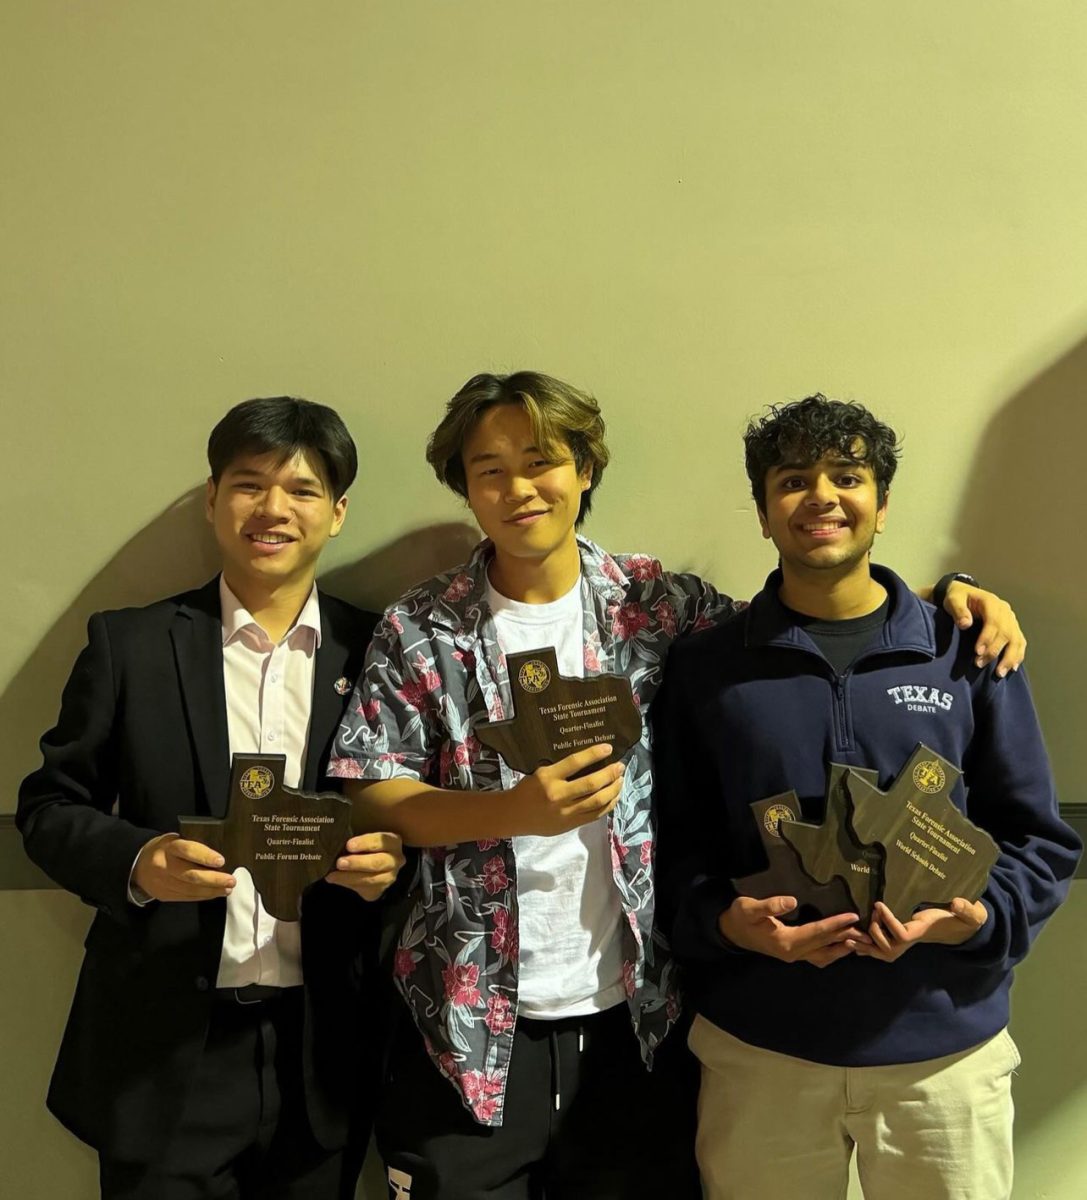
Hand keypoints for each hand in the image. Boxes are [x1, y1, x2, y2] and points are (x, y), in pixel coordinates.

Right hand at [133, 833, 235, 901]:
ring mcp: (163, 882)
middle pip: (191, 875)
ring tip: (227, 889)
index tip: (221, 861)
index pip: (188, 851)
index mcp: (169, 847)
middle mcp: (164, 865)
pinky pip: (187, 897)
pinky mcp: (164, 895)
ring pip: (190, 890)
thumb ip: (193, 844)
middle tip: (231, 880)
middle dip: (214, 880)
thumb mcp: (176, 839)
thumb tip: (220, 853)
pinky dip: (203, 896)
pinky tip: (214, 893)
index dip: (205, 856)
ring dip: (212, 891)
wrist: (138, 865)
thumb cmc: (165, 848)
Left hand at [326, 832, 405, 900]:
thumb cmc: (364, 846)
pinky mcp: (380, 890)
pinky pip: (365, 890)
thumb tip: (336, 838)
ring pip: (371, 879)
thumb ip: (355, 838)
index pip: (381, 841)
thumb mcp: (363, 838)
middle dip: (357, 863)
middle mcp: (395, 860)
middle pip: (378, 862)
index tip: (349, 845)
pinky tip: (336, 880)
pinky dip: (348, 884)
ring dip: (350, 877)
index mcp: (392, 841)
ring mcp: (389, 877)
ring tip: (333, 875)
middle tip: (340, 863)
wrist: (370, 863)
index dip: (365, 843)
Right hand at [509, 743, 624, 835]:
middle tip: (620, 766)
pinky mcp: (570, 824)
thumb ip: (561, 769)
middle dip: (610, 774)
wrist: (514, 815)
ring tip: (620, 781)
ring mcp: (565, 812)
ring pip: (597, 801)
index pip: (575, 762)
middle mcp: (558, 795)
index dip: (594, 754)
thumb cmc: (527, 790)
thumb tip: (589, 761)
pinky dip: (608, 805)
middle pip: (591, 783)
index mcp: (548, 777)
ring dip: (613, 789)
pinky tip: (613, 797)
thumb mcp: (540, 773)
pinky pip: (595, 815)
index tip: (608, 748)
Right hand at [717, 895, 868, 967]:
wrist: (730, 931)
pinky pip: (818, 956)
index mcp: (786, 941)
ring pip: (824, 955)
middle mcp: (793, 952)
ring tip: (860, 940)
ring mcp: (794, 955)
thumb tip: (792, 901)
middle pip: (825, 945)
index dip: (835, 924)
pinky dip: (833, 951)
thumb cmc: (740, 917)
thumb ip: (770, 905)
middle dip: (846, 937)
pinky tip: (841, 945)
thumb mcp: (750, 907)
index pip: (816, 932)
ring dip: (842, 948)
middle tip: (867, 930)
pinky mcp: (793, 953)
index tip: (852, 916)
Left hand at [850, 898, 987, 961]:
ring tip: (856, 927)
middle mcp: (909, 943)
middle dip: (875, 931)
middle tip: (872, 911)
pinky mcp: (897, 942)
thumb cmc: (961, 919)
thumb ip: (966, 910)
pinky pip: (878, 950)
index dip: (888, 921)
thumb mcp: (970, 914)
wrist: (956, 928)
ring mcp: (902, 945)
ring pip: (880, 952)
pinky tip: (852, 942)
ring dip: (866, 942)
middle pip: (886, 948)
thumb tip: (957, 903)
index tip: (878, 904)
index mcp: (921, 932)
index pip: (901, 934)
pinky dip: (864, 947)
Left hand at [942, 581, 1024, 676]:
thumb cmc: (958, 598)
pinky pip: (1020, 642)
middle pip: (1006, 633)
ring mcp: (1011, 620)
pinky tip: (1012, 668)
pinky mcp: (1013, 628)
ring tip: (999, 673)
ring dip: (1009, 658)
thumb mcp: (953, 600)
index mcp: (991, 602)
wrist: (965, 594)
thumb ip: (958, 610)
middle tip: (979, 664)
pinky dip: (1017, 655)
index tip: (978, 652)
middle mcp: (1005, 611)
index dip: (987, 637)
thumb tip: (965, 624)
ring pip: (1016, 640)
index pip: (994, 621)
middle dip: (995, 651)